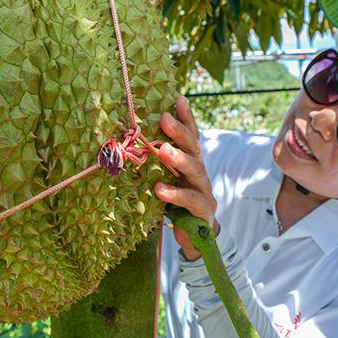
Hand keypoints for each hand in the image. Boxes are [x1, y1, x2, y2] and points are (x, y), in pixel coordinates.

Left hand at [154, 96, 219, 261]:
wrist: (196, 238)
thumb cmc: (177, 204)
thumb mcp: (168, 180)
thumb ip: (159, 163)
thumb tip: (133, 140)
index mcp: (191, 162)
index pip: (191, 136)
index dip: (186, 118)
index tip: (178, 99)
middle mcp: (200, 173)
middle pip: (193, 148)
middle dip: (180, 132)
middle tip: (164, 118)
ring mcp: (204, 191)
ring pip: (195, 170)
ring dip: (179, 159)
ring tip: (163, 151)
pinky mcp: (203, 211)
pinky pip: (190, 201)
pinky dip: (175, 194)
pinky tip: (160, 189)